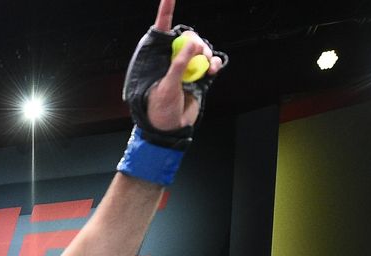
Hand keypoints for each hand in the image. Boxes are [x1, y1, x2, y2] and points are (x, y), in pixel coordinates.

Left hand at [144, 0, 224, 131]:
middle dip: (196, 42)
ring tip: (204, 67)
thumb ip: (179, 64)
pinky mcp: (198, 76)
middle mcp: (171, 59)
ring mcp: (186, 67)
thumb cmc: (159, 108)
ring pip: (201, 49)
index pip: (162, 28)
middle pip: (188, 37)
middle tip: (199, 54)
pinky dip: (214, 64)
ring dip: (206, 54)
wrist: (170, 128)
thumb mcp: (167, 86)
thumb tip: (192, 43)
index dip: (166, 10)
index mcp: (156, 57)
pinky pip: (210, 62)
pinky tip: (212, 70)